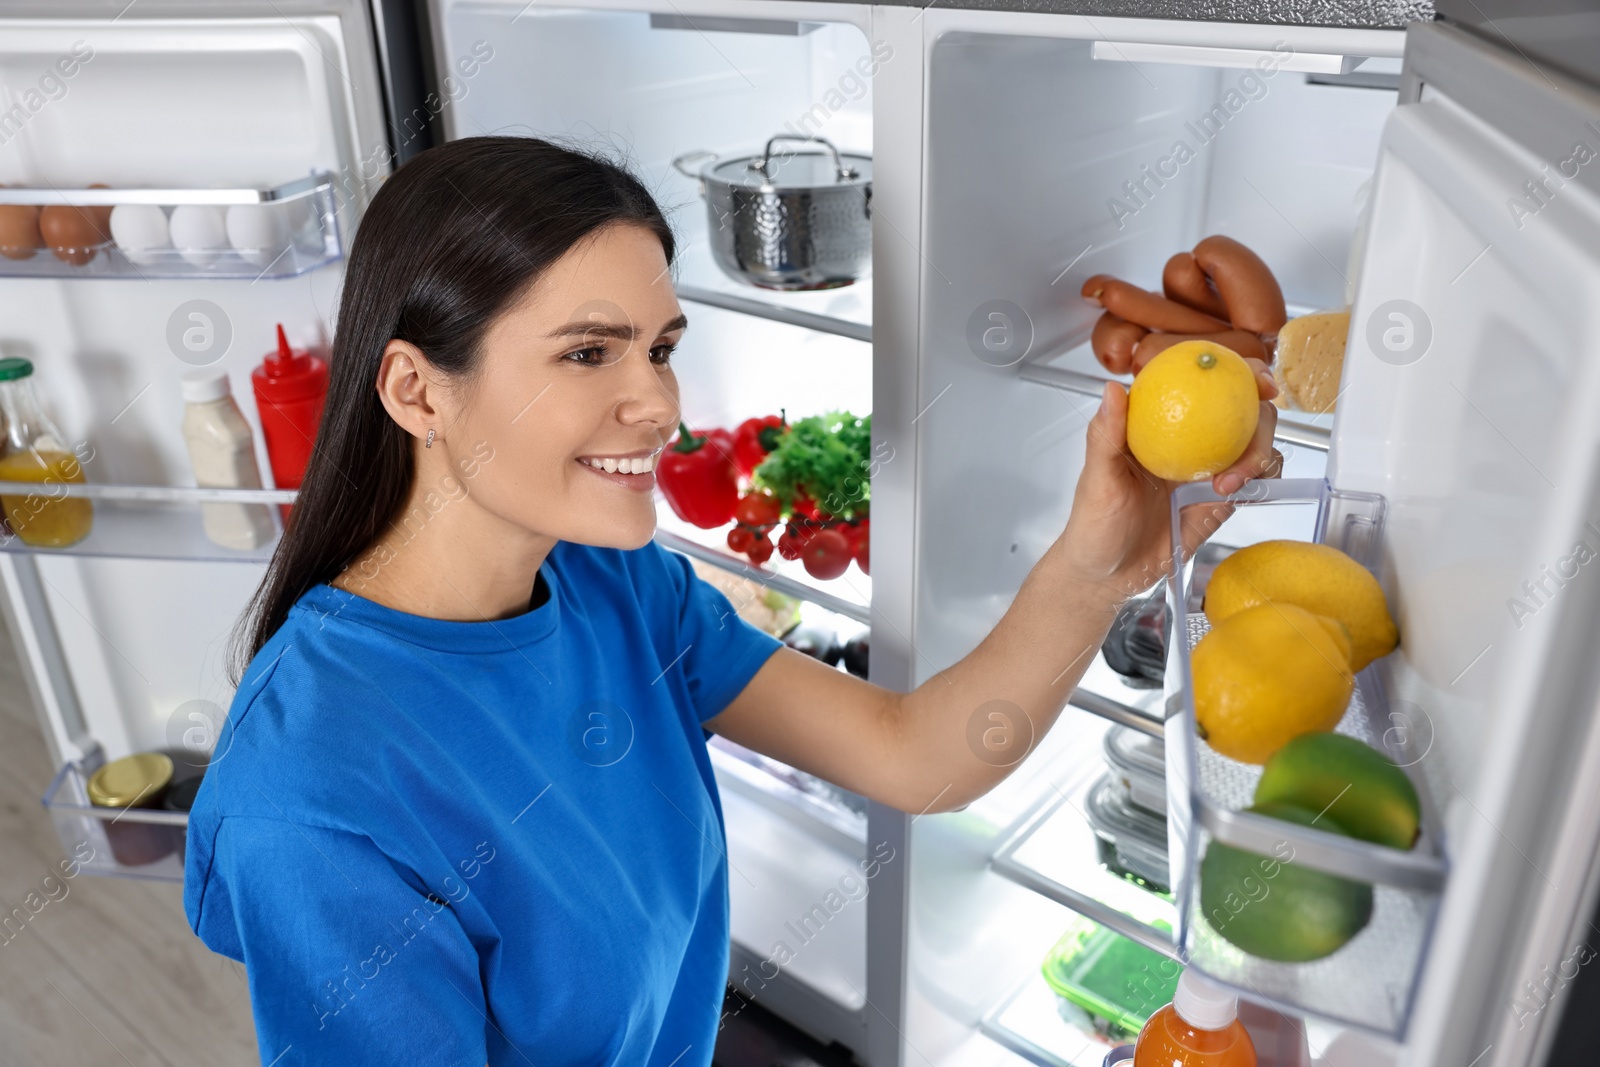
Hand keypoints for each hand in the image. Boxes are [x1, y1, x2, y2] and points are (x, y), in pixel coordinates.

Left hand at [1055, 359, 1280, 600]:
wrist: (1108, 574)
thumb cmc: (1094, 524)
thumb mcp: (1096, 479)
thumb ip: (1105, 435)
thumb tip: (1112, 389)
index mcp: (1160, 423)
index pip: (1202, 384)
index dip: (1235, 371)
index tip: (1252, 378)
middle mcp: (1190, 440)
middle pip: (1244, 410)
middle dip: (1260, 414)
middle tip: (1255, 434)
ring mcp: (1210, 468)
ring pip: (1256, 445)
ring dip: (1258, 454)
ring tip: (1229, 483)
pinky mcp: (1223, 500)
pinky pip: (1255, 482)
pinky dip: (1260, 481)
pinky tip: (1238, 492)